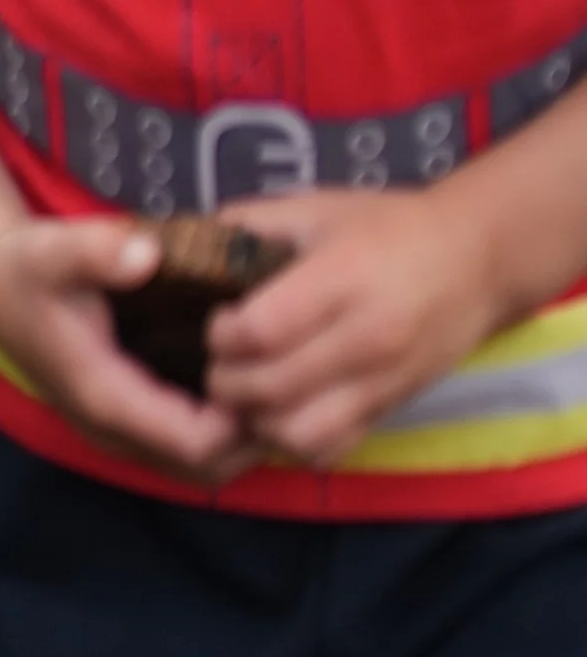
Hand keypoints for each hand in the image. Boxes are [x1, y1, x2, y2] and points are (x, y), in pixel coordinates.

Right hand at [0, 215, 258, 484]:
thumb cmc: (28, 267)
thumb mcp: (54, 248)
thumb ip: (97, 250)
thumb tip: (146, 254)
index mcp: (105, 396)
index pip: (194, 441)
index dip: (243, 416)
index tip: (274, 367)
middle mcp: (113, 431)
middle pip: (207, 468)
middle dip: (255, 436)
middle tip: (290, 380)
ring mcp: (117, 435)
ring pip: (200, 468)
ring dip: (242, 440)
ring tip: (274, 386)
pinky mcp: (124, 427)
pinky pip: (186, 453)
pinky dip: (222, 436)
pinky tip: (243, 390)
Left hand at [205, 184, 504, 464]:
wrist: (475, 262)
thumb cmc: (386, 227)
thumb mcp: (315, 206)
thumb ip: (247, 224)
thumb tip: (181, 244)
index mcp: (344, 279)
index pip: (262, 331)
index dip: (221, 335)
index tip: (216, 322)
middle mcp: (366, 339)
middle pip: (271, 388)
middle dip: (225, 381)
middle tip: (216, 361)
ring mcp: (381, 383)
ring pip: (298, 434)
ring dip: (255, 421)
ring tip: (244, 392)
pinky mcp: (389, 411)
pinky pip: (329, 450)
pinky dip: (291, 442)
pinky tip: (278, 412)